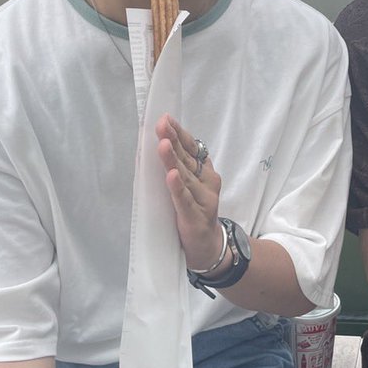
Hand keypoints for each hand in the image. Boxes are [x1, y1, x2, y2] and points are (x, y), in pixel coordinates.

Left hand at [155, 114, 223, 271]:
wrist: (207, 249)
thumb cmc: (193, 214)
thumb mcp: (189, 188)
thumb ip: (180, 169)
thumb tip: (159, 146)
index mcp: (206, 173)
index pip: (193, 148)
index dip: (180, 134)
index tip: (166, 119)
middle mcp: (208, 183)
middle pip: (188, 159)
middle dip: (174, 140)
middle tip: (162, 124)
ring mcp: (204, 200)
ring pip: (185, 177)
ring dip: (173, 160)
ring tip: (163, 144)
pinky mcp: (195, 218)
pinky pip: (184, 201)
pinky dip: (177, 188)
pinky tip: (171, 176)